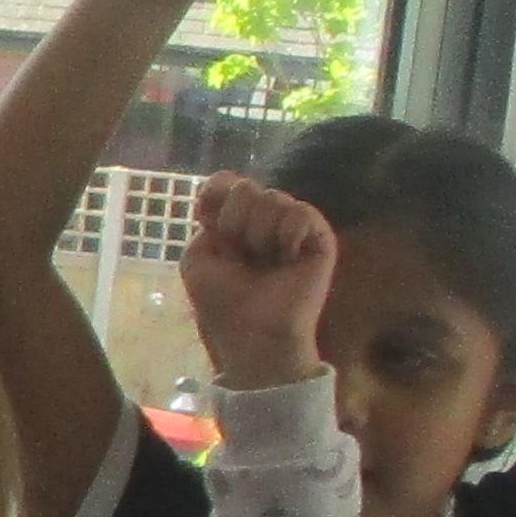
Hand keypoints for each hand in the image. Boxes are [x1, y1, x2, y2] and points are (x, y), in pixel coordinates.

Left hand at [178, 173, 338, 388]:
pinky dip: (287, 235)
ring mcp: (293, 228)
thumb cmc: (224, 303)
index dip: (215, 193)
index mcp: (234, 223)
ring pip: (273, 197)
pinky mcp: (319, 239)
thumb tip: (227, 191)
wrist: (255, 334)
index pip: (225, 182)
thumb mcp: (196, 259)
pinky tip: (286, 258)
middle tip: (240, 256)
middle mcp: (264, 220)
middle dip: (234, 223)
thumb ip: (204, 219)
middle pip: (245, 188)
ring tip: (265, 262)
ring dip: (258, 234)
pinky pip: (301, 212)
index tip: (209, 221)